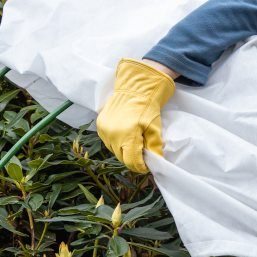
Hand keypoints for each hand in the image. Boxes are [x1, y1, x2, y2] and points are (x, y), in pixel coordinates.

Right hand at [96, 58, 175, 172]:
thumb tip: (157, 163)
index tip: (146, 165)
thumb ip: (154, 148)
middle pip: (122, 158)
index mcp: (127, 136)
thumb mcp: (155, 129)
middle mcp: (113, 135)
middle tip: (142, 152)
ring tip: (133, 141)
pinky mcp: (100, 126)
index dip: (140, 167)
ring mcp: (104, 130)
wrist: (134, 89)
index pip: (132, 162)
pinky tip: (124, 134)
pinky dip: (116, 142)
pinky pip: (108, 141)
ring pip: (114, 151)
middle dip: (133, 158)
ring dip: (123, 150)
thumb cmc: (147, 108)